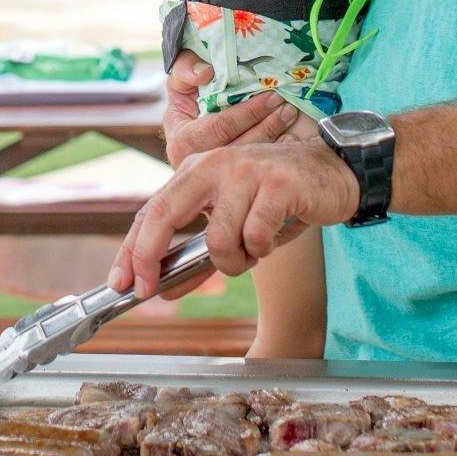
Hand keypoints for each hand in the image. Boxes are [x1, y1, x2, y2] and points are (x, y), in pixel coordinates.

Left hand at [110, 141, 360, 292]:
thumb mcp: (234, 225)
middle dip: (150, 257)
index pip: (152, 209)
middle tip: (153, 290)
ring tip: (255, 248)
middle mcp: (215, 165)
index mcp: (197, 170)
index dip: (132, 248)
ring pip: (219, 240)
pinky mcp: (276, 183)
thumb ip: (199, 256)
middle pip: (164, 214)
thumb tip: (164, 289)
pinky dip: (264, 248)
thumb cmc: (280, 200)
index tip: (122, 283)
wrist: (334, 173)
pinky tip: (277, 232)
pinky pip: (256, 237)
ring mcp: (245, 171)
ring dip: (236, 260)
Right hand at [161, 53, 302, 166]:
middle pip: (240, 149)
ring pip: (250, 163)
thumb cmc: (185, 103)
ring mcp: (212, 180)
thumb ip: (185, 69)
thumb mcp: (178, 82)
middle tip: (289, 108)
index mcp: (182, 141)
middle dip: (268, 127)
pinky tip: (291, 142)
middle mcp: (196, 166)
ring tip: (290, 119)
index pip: (222, 127)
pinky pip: (256, 175)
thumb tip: (205, 73)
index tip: (273, 95)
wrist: (183, 131)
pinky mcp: (227, 187)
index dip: (249, 112)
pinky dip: (275, 158)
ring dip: (275, 140)